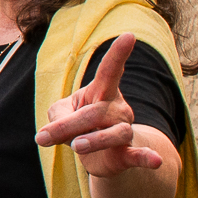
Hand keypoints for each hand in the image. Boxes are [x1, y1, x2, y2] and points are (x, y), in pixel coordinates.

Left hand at [36, 33, 163, 176]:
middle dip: (67, 126)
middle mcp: (117, 108)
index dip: (118, 54)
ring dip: (94, 140)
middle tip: (42, 138)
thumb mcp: (61, 114)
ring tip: (76, 146)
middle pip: (94, 113)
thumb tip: (59, 132)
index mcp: (101, 92)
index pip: (110, 70)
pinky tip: (155, 161)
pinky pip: (138, 154)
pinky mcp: (127, 153)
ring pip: (115, 133)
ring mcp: (125, 130)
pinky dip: (146, 157)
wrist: (97, 155)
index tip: (129, 35)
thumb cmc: (78, 125)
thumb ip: (58, 117)